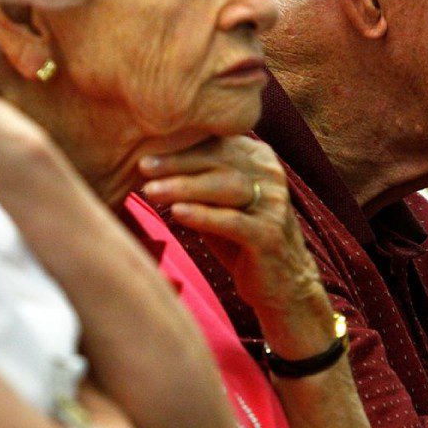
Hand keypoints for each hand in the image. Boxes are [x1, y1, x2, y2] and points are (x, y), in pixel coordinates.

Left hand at [138, 136, 324, 321]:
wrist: (284, 284)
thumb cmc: (242, 240)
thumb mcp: (220, 204)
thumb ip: (197, 182)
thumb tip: (150, 164)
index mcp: (259, 159)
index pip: (216, 143)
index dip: (181, 144)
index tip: (145, 148)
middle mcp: (270, 175)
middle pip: (219, 159)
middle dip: (178, 162)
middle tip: (142, 166)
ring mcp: (273, 204)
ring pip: (226, 186)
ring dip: (185, 186)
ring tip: (151, 191)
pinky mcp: (270, 235)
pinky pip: (233, 221)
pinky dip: (203, 215)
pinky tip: (177, 213)